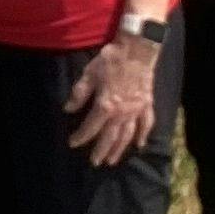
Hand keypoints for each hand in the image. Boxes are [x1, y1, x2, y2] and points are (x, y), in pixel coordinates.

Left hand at [65, 32, 163, 166]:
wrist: (137, 51)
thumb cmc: (111, 61)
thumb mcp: (89, 74)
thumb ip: (79, 94)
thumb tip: (68, 110)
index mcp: (105, 105)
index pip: (90, 127)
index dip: (81, 137)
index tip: (72, 143)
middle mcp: (121, 113)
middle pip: (109, 137)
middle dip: (101, 150)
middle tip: (95, 162)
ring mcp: (136, 110)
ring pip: (127, 135)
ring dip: (119, 149)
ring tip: (112, 160)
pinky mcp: (147, 105)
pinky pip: (146, 124)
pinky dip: (143, 136)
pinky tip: (140, 145)